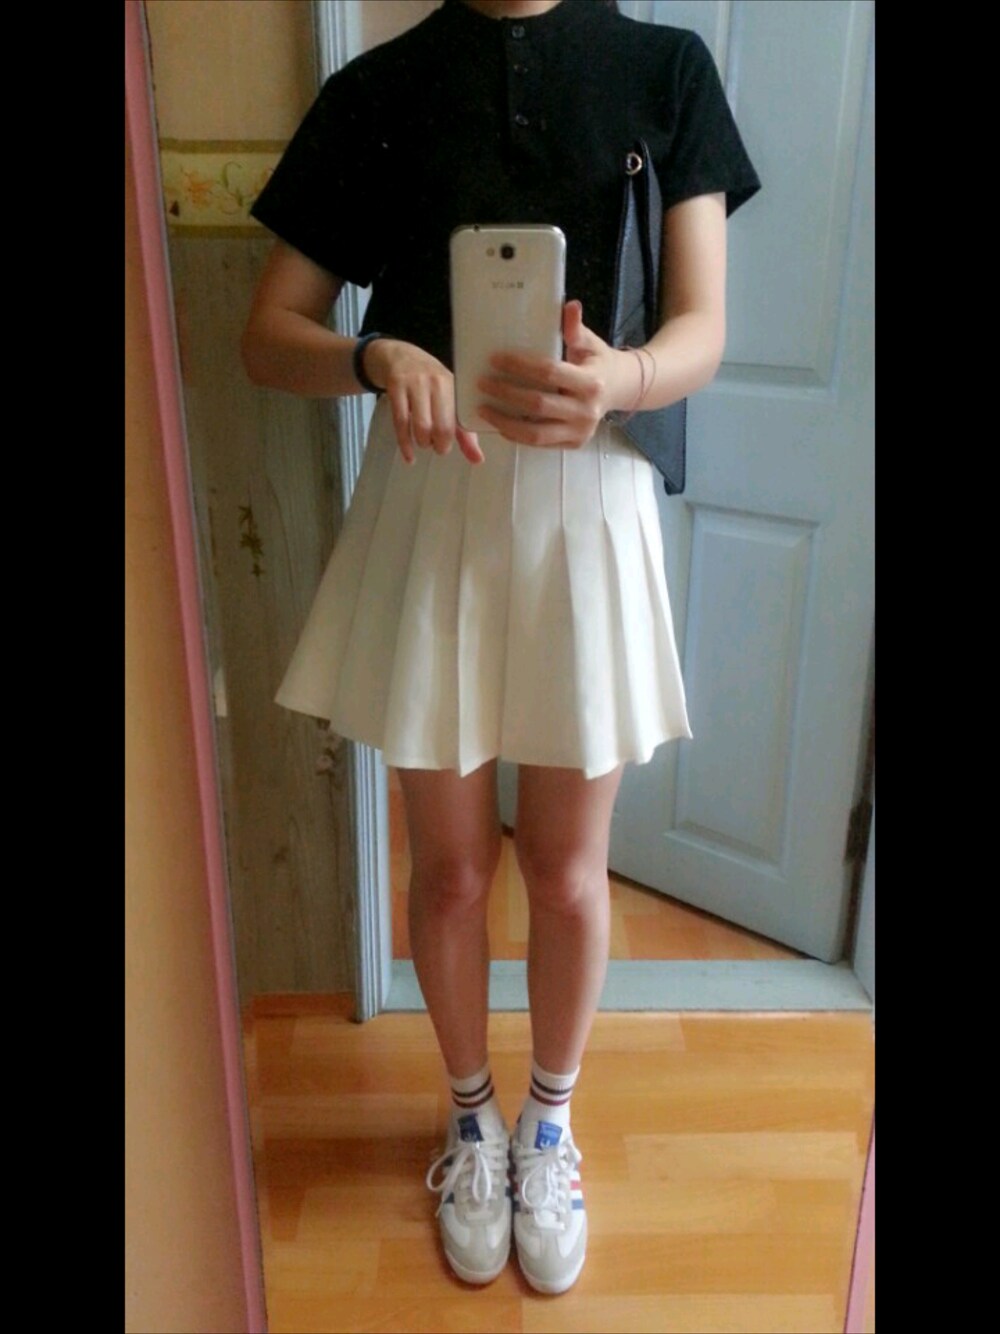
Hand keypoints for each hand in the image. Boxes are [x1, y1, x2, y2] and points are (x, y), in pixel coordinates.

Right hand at [365, 338, 482, 464]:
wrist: (400, 357)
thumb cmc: (429, 385)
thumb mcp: (449, 401)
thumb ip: (464, 433)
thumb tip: (478, 460)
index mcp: (454, 387)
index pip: (460, 422)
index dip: (453, 441)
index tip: (446, 446)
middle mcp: (437, 382)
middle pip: (442, 427)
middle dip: (439, 445)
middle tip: (436, 447)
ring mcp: (416, 383)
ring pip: (421, 426)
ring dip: (423, 443)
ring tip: (423, 442)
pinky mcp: (396, 386)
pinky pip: (400, 422)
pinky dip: (405, 444)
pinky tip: (409, 456)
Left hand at [475, 300, 637, 448]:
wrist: (619, 390)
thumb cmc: (597, 363)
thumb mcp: (590, 343)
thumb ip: (576, 329)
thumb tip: (570, 306)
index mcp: (591, 382)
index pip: (549, 373)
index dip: (520, 366)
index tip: (495, 359)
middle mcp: (587, 410)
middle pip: (538, 404)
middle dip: (506, 394)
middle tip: (482, 383)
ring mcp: (580, 431)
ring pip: (536, 432)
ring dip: (505, 421)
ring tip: (483, 409)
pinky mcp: (573, 444)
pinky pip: (539, 443)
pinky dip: (516, 435)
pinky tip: (499, 424)